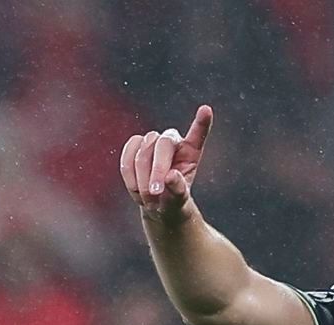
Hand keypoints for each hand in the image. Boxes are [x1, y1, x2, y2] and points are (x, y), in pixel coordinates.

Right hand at [121, 106, 213, 222]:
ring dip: (142, 177)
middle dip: (157, 169)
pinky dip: (129, 175)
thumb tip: (170, 176)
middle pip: (162, 144)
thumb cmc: (172, 201)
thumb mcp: (180, 201)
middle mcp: (172, 141)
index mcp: (191, 152)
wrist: (156, 204)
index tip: (206, 110)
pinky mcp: (135, 146)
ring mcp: (152, 142)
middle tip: (154, 192)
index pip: (198, 135)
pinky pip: (127, 156)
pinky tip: (136, 187)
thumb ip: (178, 190)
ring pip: (142, 151)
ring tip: (148, 197)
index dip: (201, 122)